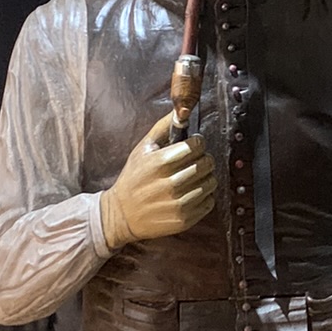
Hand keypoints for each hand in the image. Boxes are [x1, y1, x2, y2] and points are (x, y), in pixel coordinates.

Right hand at [99, 113, 215, 249]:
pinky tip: (192, 193)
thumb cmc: (132, 178)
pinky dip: (205, 196)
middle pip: (207, 163)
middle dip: (204, 159)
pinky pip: (209, 202)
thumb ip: (162, 128)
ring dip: (206, 177)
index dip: (198, 143)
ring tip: (194, 177)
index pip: (196, 146)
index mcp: (160, 163)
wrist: (121, 215)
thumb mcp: (142, 150)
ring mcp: (179, 203)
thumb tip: (180, 111)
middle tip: (196, 161)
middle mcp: (171, 184)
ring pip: (211, 182)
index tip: (194, 145)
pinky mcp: (184, 219)